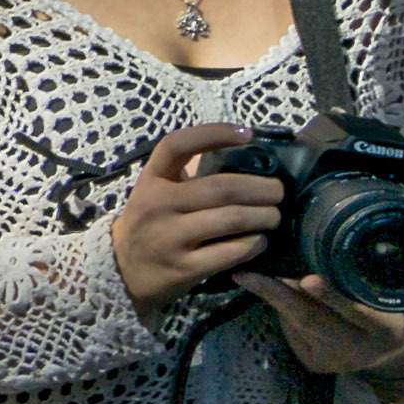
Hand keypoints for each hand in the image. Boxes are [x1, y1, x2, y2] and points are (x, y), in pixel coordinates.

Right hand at [113, 125, 288, 308]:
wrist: (124, 269)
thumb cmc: (152, 223)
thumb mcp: (157, 193)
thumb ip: (189, 178)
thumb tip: (246, 161)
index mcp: (151, 179)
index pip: (177, 145)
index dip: (214, 134)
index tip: (248, 134)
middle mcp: (158, 204)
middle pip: (221, 188)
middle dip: (262, 188)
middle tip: (279, 191)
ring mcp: (170, 237)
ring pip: (232, 219)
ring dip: (265, 216)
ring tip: (275, 216)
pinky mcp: (184, 267)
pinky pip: (232, 252)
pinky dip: (255, 244)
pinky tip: (261, 241)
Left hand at [236, 271, 403, 385]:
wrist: (393, 345)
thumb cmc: (392, 304)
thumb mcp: (396, 291)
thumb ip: (382, 271)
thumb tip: (357, 237)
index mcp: (388, 329)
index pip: (361, 314)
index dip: (334, 297)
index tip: (309, 279)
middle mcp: (361, 349)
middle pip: (315, 320)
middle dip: (279, 294)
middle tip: (249, 274)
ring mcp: (336, 359)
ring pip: (297, 323)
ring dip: (273, 295)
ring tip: (251, 272)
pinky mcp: (316, 362)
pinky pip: (291, 330)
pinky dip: (280, 306)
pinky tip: (269, 289)